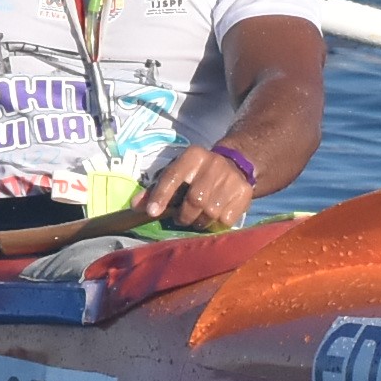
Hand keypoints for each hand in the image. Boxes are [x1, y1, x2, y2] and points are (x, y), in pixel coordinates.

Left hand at [139, 145, 254, 231]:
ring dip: (200, 222)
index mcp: (193, 156)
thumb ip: (155, 189)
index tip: (152, 213)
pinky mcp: (244, 193)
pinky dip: (216, 224)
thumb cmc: (196, 174)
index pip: (173, 177)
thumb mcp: (177, 173)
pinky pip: (226, 219)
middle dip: (184, 215)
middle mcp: (214, 164)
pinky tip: (214, 217)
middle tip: (181, 219)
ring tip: (198, 218)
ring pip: (211, 212)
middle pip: (195, 200)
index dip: (161, 196)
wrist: (235, 165)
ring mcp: (231, 179)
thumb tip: (135, 206)